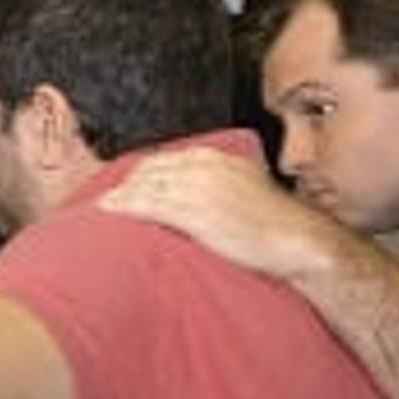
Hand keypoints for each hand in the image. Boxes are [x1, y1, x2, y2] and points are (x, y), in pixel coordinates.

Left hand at [100, 150, 343, 281]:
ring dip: (119, 197)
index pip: (164, 159)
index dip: (139, 174)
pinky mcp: (196, 212)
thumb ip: (215, 185)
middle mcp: (204, 166)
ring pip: (144, 187)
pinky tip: (108, 212)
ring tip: (100, 208)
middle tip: (104, 199)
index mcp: (215, 157)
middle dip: (124, 183)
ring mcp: (199, 188)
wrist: (298, 241)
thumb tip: (193, 198)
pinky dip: (125, 207)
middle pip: (148, 170)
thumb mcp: (242, 189)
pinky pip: (150, 205)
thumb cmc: (273, 223)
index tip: (123, 186)